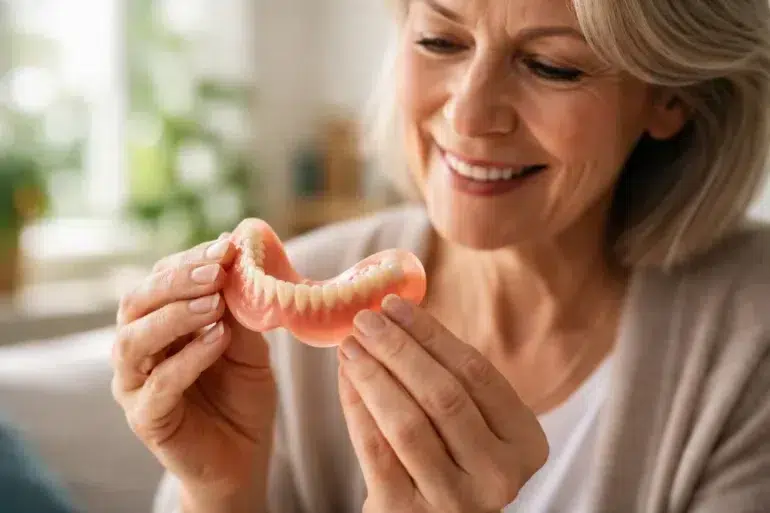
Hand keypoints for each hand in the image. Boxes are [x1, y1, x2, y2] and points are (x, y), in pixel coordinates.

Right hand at [110, 234, 275, 510]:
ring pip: (135, 340)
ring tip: (216, 303)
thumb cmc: (242, 394)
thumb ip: (238, 308)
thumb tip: (236, 255)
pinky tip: (218, 339)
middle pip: (136, 302)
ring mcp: (135, 384)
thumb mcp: (248, 344)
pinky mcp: (146, 417)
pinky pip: (159, 383)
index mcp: (158, 322)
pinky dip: (188, 357)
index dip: (191, 259)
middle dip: (177, 280)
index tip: (227, 246)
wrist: (244, 455)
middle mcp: (138, 349)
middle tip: (216, 271)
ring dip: (176, 314)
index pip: (161, 279)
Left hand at [336, 294, 548, 512]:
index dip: (431, 334)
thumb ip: (452, 380)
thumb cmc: (454, 463)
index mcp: (524, 442)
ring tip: (350, 345)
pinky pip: (376, 449)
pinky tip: (346, 379)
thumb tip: (396, 316)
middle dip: (398, 349)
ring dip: (373, 374)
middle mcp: (497, 475)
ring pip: (407, 422)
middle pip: (442, 395)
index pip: (476, 373)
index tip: (395, 304)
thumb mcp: (475, 427)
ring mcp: (454, 500)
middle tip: (366, 319)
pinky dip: (357, 407)